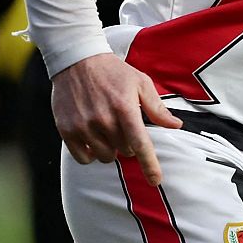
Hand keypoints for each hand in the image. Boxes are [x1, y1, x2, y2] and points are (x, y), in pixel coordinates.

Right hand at [51, 53, 182, 185]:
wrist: (77, 61)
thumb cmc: (114, 71)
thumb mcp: (140, 83)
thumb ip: (157, 108)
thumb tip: (176, 125)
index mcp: (125, 108)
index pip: (140, 144)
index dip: (149, 165)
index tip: (156, 181)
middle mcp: (104, 120)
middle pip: (124, 151)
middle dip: (129, 143)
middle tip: (124, 125)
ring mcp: (84, 126)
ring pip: (105, 156)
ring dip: (111, 149)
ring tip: (108, 130)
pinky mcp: (67, 130)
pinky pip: (84, 158)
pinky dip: (91, 154)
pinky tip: (94, 139)